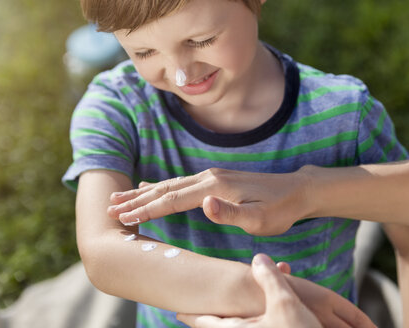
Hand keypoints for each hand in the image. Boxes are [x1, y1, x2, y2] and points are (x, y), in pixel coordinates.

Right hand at [108, 167, 311, 234]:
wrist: (297, 191)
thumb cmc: (280, 209)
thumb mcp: (259, 218)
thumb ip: (230, 211)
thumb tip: (203, 203)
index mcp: (215, 188)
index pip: (173, 199)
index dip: (147, 209)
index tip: (124, 216)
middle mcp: (209, 177)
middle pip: (166, 188)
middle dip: (137, 199)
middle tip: (111, 206)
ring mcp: (212, 176)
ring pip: (171, 184)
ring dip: (146, 192)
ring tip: (124, 197)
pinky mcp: (216, 180)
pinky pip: (181, 182)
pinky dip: (162, 187)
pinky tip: (153, 188)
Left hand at [176, 253, 322, 327]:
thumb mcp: (285, 304)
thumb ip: (270, 279)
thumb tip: (258, 258)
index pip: (203, 321)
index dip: (189, 314)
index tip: (176, 310)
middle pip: (222, 322)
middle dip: (217, 307)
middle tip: (200, 305)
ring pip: (244, 323)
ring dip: (245, 307)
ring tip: (245, 297)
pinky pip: (262, 324)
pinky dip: (264, 312)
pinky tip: (275, 302)